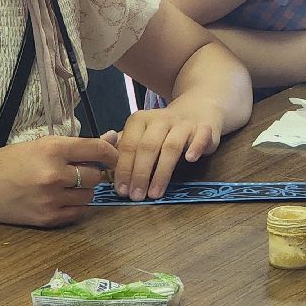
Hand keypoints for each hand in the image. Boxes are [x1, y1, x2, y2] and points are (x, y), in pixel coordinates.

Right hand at [0, 134, 118, 228]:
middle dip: (92, 172)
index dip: (111, 152)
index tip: (113, 156)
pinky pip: (78, 212)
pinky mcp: (48, 219)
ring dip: (84, 189)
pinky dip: (76, 205)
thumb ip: (77, 145)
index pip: (97, 149)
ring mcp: (52, 199)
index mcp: (53, 149)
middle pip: (95, 175)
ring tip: (67, 184)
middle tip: (80, 170)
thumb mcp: (41, 144)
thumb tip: (112, 137)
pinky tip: (62, 198)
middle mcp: (54, 175)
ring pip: (89, 195)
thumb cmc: (9, 162)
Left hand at [107, 100, 224, 200]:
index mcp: (141, 120)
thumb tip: (100, 164)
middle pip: (148, 147)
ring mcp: (184, 123)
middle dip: (140, 174)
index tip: (121, 191)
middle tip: (136, 196)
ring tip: (155, 193)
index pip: (129, 146)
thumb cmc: (163, 130)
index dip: (123, 169)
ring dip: (162, 172)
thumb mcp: (140, 135)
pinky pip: (201, 136)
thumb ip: (121, 148)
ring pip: (171, 146)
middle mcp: (161, 119)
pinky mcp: (205, 128)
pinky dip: (196, 146)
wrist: (197, 108)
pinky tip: (190, 160)